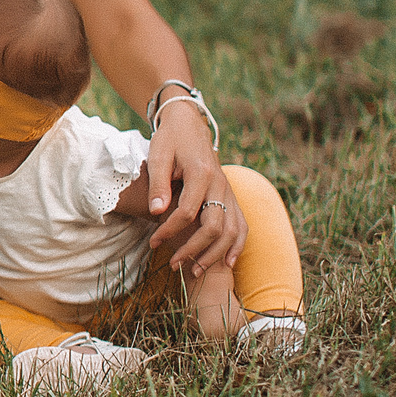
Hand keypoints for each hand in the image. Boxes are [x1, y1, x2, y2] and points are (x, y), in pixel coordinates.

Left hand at [142, 106, 242, 273]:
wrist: (190, 125)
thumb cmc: (170, 141)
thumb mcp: (158, 156)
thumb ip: (158, 185)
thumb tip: (156, 213)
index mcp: (201, 174)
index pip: (187, 212)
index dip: (169, 230)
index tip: (154, 243)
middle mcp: (220, 185)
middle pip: (213, 226)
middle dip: (192, 249)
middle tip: (172, 264)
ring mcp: (229, 192)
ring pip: (231, 230)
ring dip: (214, 254)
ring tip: (195, 271)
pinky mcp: (231, 196)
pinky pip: (241, 224)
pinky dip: (237, 245)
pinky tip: (228, 262)